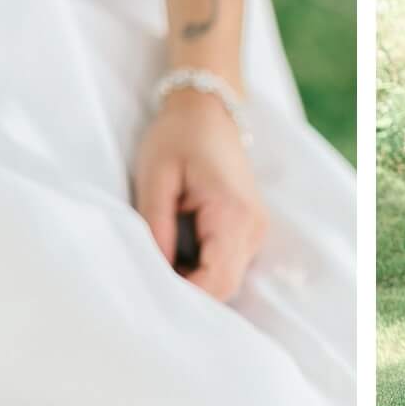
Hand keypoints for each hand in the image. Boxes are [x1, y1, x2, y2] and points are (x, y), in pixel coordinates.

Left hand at [132, 87, 266, 302]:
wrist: (208, 108)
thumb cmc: (178, 136)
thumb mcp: (156, 177)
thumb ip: (156, 227)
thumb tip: (154, 273)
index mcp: (233, 214)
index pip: (216, 282)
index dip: (184, 297)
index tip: (149, 293)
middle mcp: (253, 228)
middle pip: (224, 289)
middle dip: (187, 294)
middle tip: (148, 281)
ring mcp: (255, 230)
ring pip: (226, 281)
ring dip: (194, 283)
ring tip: (160, 265)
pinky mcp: (249, 229)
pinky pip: (227, 266)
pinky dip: (202, 270)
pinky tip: (176, 256)